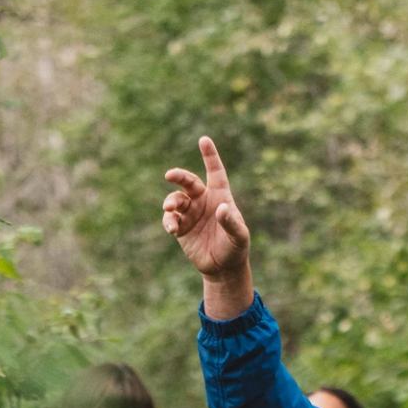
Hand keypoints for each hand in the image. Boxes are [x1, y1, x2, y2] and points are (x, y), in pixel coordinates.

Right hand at [162, 135, 252, 315]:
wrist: (223, 267)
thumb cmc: (235, 248)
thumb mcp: (238, 236)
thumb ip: (231, 222)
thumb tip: (221, 208)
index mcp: (220, 196)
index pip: (215, 171)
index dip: (210, 156)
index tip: (204, 140)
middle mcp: (203, 200)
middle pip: (188, 182)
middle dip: (178, 176)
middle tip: (170, 175)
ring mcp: (190, 213)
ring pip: (175, 200)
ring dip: (170, 202)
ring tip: (170, 210)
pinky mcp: (181, 227)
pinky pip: (170, 219)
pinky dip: (169, 221)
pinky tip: (172, 229)